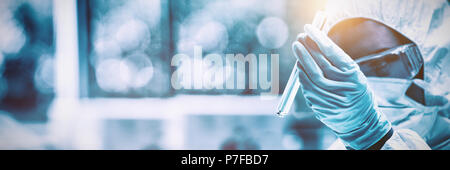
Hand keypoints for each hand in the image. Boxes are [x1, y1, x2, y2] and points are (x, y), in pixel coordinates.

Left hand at [293, 24, 391, 148]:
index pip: (332, 52)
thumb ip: (337, 60)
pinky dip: (301, 76)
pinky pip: (307, 88)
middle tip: (299, 38)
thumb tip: (315, 42)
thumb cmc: (355, 91)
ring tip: (298, 49)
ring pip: (311, 76)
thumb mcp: (353, 74)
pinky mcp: (321, 107)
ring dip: (301, 61)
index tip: (309, 29)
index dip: (318, 38)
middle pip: (319, 64)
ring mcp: (331, 99)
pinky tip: (299, 68)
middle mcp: (342, 88)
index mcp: (353, 75)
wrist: (360, 121)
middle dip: (307, 48)